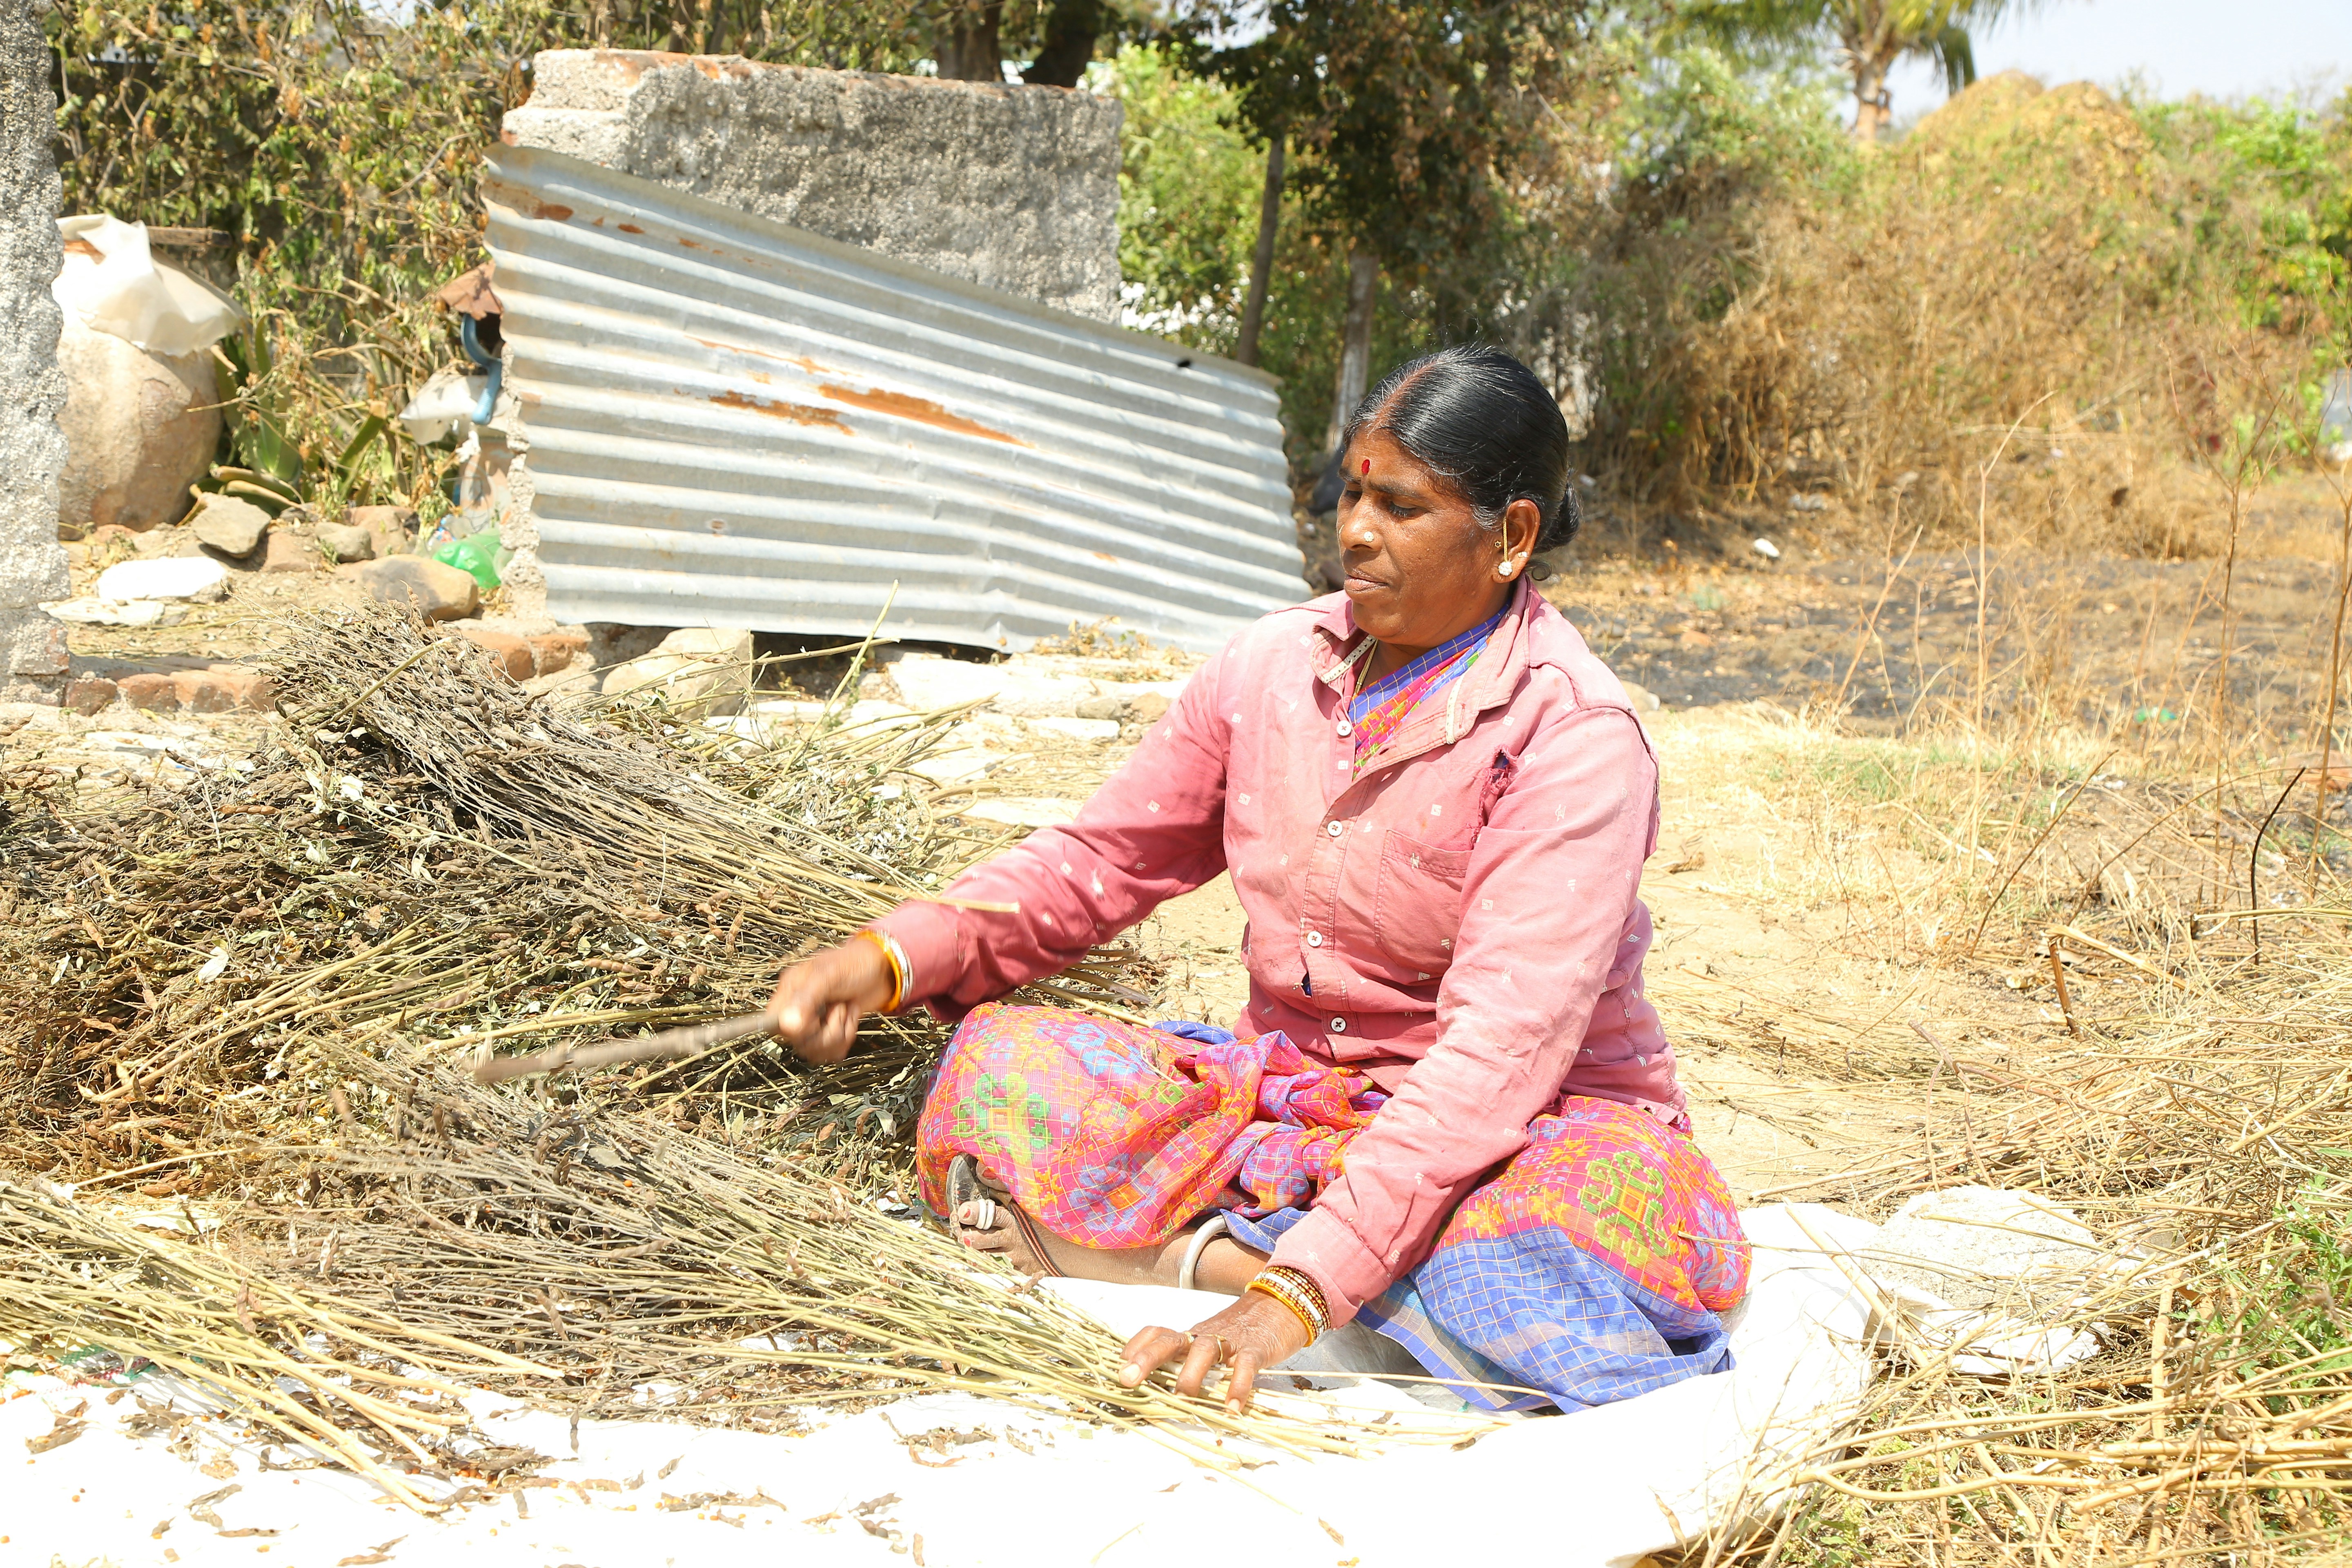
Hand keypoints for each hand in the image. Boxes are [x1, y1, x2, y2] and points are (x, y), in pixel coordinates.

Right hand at [766, 939, 893, 1064]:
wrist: (883, 971)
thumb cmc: (856, 965)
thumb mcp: (830, 976)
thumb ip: (807, 999)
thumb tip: (787, 1025)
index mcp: (791, 989)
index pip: (774, 1022)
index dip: (793, 1029)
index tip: (815, 1020)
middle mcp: (799, 1007)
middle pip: (797, 1042)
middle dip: (825, 1032)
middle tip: (839, 1009)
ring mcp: (814, 1021)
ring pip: (814, 1050)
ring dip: (838, 1034)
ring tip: (846, 1010)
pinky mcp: (829, 1032)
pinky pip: (829, 1052)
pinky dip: (845, 1038)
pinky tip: (850, 1018)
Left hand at [1116, 1289, 1311, 1412]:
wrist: (1282, 1306)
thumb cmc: (1240, 1332)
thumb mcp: (1210, 1340)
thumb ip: (1189, 1358)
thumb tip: (1160, 1386)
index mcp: (1191, 1334)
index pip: (1158, 1332)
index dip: (1136, 1346)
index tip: (1119, 1364)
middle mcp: (1204, 1334)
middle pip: (1171, 1339)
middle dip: (1147, 1357)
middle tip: (1127, 1378)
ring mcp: (1230, 1340)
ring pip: (1205, 1348)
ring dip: (1191, 1372)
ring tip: (1182, 1395)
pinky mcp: (1256, 1349)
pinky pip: (1246, 1366)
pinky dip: (1238, 1386)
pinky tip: (1231, 1408)